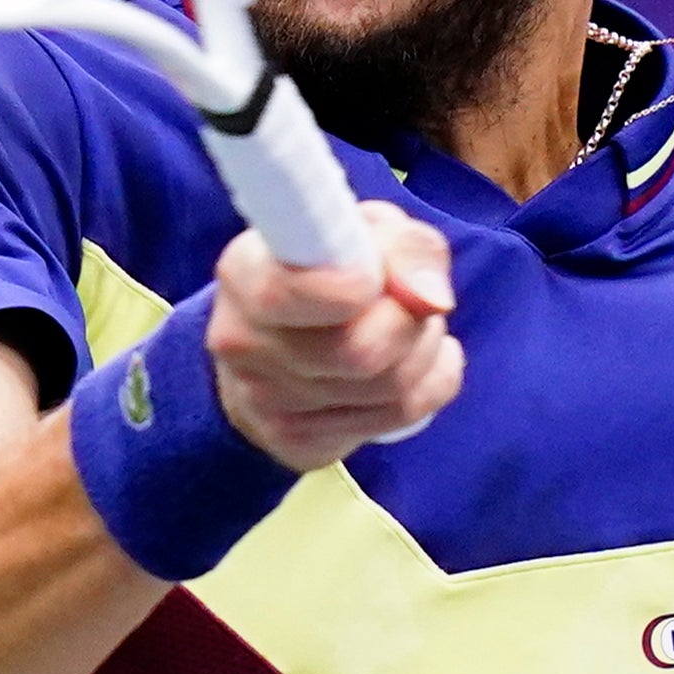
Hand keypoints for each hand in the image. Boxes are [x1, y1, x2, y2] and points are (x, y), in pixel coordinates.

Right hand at [208, 201, 462, 471]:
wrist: (274, 342)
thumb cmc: (327, 269)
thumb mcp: (366, 231)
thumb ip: (406, 247)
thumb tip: (430, 299)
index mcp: (245, 274)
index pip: (288, 296)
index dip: (351, 289)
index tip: (374, 277)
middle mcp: (243, 343)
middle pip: (360, 352)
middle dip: (411, 322)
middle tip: (412, 301)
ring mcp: (265, 404)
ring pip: (389, 389)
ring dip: (425, 350)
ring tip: (411, 326)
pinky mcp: (296, 442)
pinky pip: (398, 418)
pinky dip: (430, 384)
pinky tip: (415, 362)